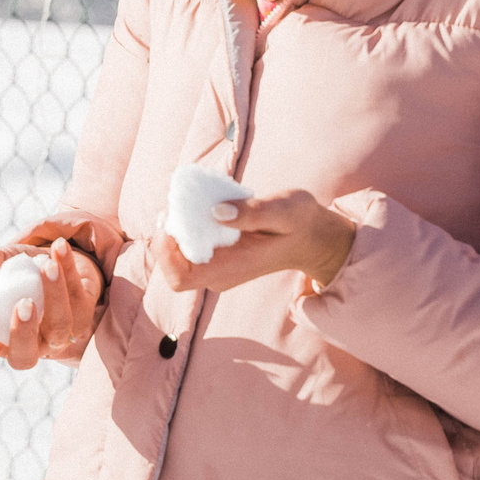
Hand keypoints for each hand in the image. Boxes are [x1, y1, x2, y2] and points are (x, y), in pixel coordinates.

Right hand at [0, 235, 102, 374]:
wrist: (56, 263)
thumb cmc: (18, 271)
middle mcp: (28, 346)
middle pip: (24, 358)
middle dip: (23, 333)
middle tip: (23, 303)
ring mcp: (57, 337)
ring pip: (59, 328)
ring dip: (54, 295)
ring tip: (47, 265)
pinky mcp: (82, 319)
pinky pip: (78, 300)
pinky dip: (68, 270)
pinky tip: (59, 248)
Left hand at [152, 189, 354, 295]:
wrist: (314, 238)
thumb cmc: (300, 223)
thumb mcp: (283, 210)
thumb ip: (253, 212)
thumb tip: (216, 211)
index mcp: (232, 268)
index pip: (180, 278)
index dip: (165, 253)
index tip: (170, 220)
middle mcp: (221, 274)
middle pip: (174, 267)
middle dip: (167, 236)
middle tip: (174, 205)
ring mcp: (220, 268)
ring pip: (181, 256)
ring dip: (177, 229)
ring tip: (186, 200)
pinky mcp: (222, 257)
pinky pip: (194, 246)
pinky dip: (189, 226)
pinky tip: (199, 204)